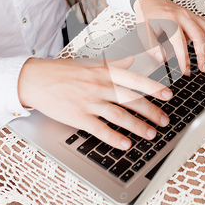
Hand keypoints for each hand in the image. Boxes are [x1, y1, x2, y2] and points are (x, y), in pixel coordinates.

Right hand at [18, 57, 171, 149]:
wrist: (36, 80)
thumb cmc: (64, 71)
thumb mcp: (92, 63)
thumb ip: (115, 63)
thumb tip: (134, 59)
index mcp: (104, 72)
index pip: (135, 79)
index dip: (154, 87)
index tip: (168, 95)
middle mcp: (100, 86)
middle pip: (131, 100)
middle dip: (151, 111)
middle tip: (165, 121)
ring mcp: (89, 102)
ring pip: (120, 116)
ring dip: (138, 127)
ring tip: (151, 135)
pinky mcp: (78, 117)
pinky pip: (100, 129)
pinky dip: (115, 138)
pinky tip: (126, 144)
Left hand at [133, 0, 204, 74]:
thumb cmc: (148, 15)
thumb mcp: (143, 31)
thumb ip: (152, 47)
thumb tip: (163, 59)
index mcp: (169, 20)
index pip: (180, 42)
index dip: (184, 58)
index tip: (186, 70)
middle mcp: (183, 16)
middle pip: (199, 35)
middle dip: (203, 54)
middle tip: (203, 67)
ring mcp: (191, 15)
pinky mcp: (195, 16)